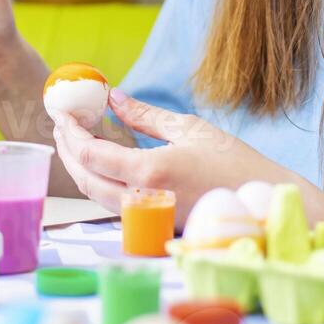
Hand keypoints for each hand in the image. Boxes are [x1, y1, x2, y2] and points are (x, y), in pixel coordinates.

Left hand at [51, 90, 293, 226]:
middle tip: (62, 124)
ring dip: (81, 167)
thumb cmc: (234, 163)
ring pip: (98, 196)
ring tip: (76, 139)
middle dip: (67, 150)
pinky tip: (102, 161)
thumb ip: (144, 115)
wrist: (263, 204)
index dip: (70, 132)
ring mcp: (148, 219)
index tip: (60, 112)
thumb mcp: (189, 128)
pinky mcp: (154, 226)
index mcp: (150, 172)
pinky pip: (115, 204)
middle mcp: (143, 201)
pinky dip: (100, 181)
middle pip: (86, 179)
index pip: (92, 154)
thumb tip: (112, 97)